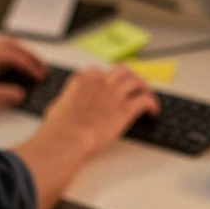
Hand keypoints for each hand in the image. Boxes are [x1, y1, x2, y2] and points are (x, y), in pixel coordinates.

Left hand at [0, 38, 47, 113]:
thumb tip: (19, 95)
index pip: (15, 56)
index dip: (32, 66)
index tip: (42, 76)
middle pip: (12, 46)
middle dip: (30, 57)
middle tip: (42, 71)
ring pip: (4, 46)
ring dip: (19, 55)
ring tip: (30, 69)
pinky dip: (8, 57)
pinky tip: (9, 70)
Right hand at [16, 66, 159, 208]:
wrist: (67, 137)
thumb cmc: (59, 128)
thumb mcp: (56, 108)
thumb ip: (65, 103)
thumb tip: (63, 109)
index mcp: (82, 80)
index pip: (98, 72)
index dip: (106, 79)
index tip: (108, 85)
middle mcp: (100, 82)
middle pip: (122, 71)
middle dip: (129, 77)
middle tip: (134, 85)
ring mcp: (115, 93)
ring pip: (137, 81)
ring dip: (143, 87)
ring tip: (146, 96)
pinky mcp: (126, 108)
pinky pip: (145, 100)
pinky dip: (152, 104)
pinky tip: (153, 111)